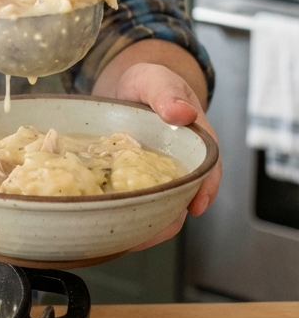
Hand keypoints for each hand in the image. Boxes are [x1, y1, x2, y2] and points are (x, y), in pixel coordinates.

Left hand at [104, 60, 221, 249]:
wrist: (127, 88)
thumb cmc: (148, 83)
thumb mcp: (156, 79)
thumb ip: (166, 92)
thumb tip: (181, 112)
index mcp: (194, 141)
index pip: (209, 169)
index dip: (205, 189)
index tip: (195, 206)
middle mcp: (180, 165)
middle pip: (184, 198)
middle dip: (170, 219)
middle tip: (147, 234)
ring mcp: (158, 176)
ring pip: (160, 207)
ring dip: (146, 224)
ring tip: (123, 238)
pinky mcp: (136, 182)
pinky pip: (136, 202)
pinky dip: (125, 214)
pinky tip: (107, 225)